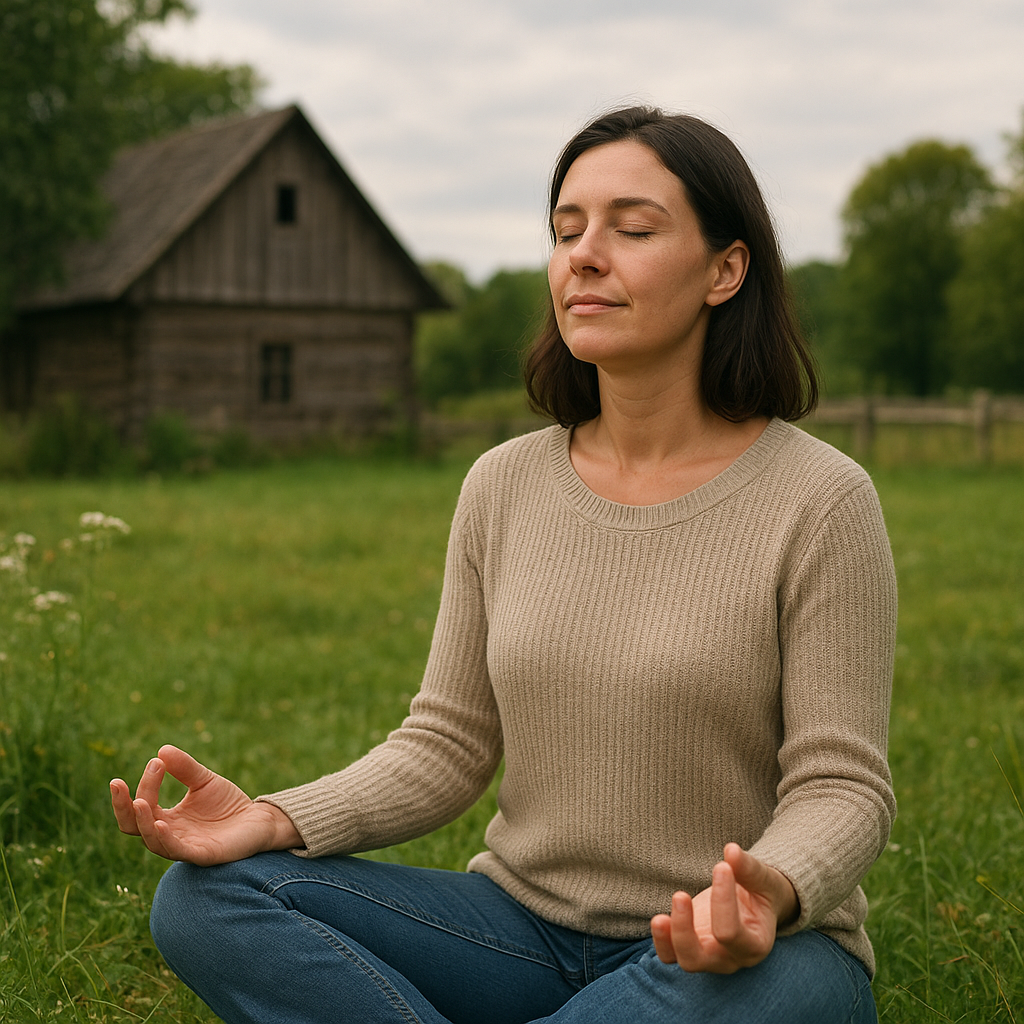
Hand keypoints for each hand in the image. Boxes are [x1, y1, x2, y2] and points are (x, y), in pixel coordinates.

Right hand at [110, 744, 301, 865]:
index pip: (142, 805)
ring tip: (140, 801)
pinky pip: (178, 852)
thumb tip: (162, 750)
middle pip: (134, 826)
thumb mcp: (204, 781)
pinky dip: (166, 839)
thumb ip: (185, 768)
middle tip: (117, 784)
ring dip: (143, 821)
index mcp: (166, 819)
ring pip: (152, 841)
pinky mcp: (203, 855)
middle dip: (123, 806)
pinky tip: (161, 823)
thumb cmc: (228, 804)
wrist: (259, 819)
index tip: (156, 762)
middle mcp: (169, 836)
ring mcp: (184, 847)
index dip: (143, 785)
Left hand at [650, 843, 797, 973]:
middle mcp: (730, 958)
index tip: (721, 866)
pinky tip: (659, 919)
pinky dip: (661, 941)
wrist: (756, 905)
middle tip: (680, 895)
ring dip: (668, 938)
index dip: (722, 900)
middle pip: (701, 959)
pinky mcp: (691, 947)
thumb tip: (731, 851)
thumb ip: (749, 868)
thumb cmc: (761, 891)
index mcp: (755, 945)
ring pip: (684, 961)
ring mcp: (709, 957)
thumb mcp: (762, 879)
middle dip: (685, 931)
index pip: (731, 933)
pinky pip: (670, 955)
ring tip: (659, 918)